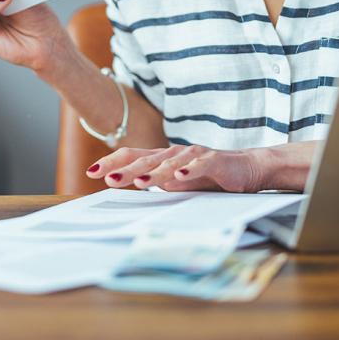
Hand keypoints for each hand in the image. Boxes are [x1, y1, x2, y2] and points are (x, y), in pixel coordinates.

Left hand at [84, 141, 321, 192]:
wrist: (247, 167)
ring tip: (139, 182)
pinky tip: (179, 178)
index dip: (112, 162)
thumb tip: (133, 186)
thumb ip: (158, 182)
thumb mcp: (178, 183)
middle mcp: (175, 153)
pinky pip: (200, 165)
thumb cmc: (210, 176)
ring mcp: (194, 155)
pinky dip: (189, 171)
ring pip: (170, 162)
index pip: (133, 157)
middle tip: (106, 178)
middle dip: (125, 169)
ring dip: (154, 173)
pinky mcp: (214, 160)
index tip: (91, 172)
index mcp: (164, 159)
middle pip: (146, 159)